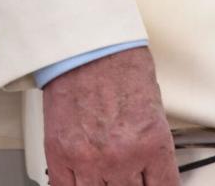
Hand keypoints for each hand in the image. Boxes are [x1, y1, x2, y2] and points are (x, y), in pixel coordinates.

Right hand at [43, 47, 178, 185]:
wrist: (87, 42)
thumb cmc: (120, 63)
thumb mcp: (152, 104)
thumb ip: (151, 143)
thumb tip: (151, 167)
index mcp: (151, 142)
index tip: (155, 184)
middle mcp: (121, 157)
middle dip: (131, 184)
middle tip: (128, 174)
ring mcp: (89, 160)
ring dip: (104, 184)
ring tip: (106, 173)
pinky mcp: (60, 155)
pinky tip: (83, 180)